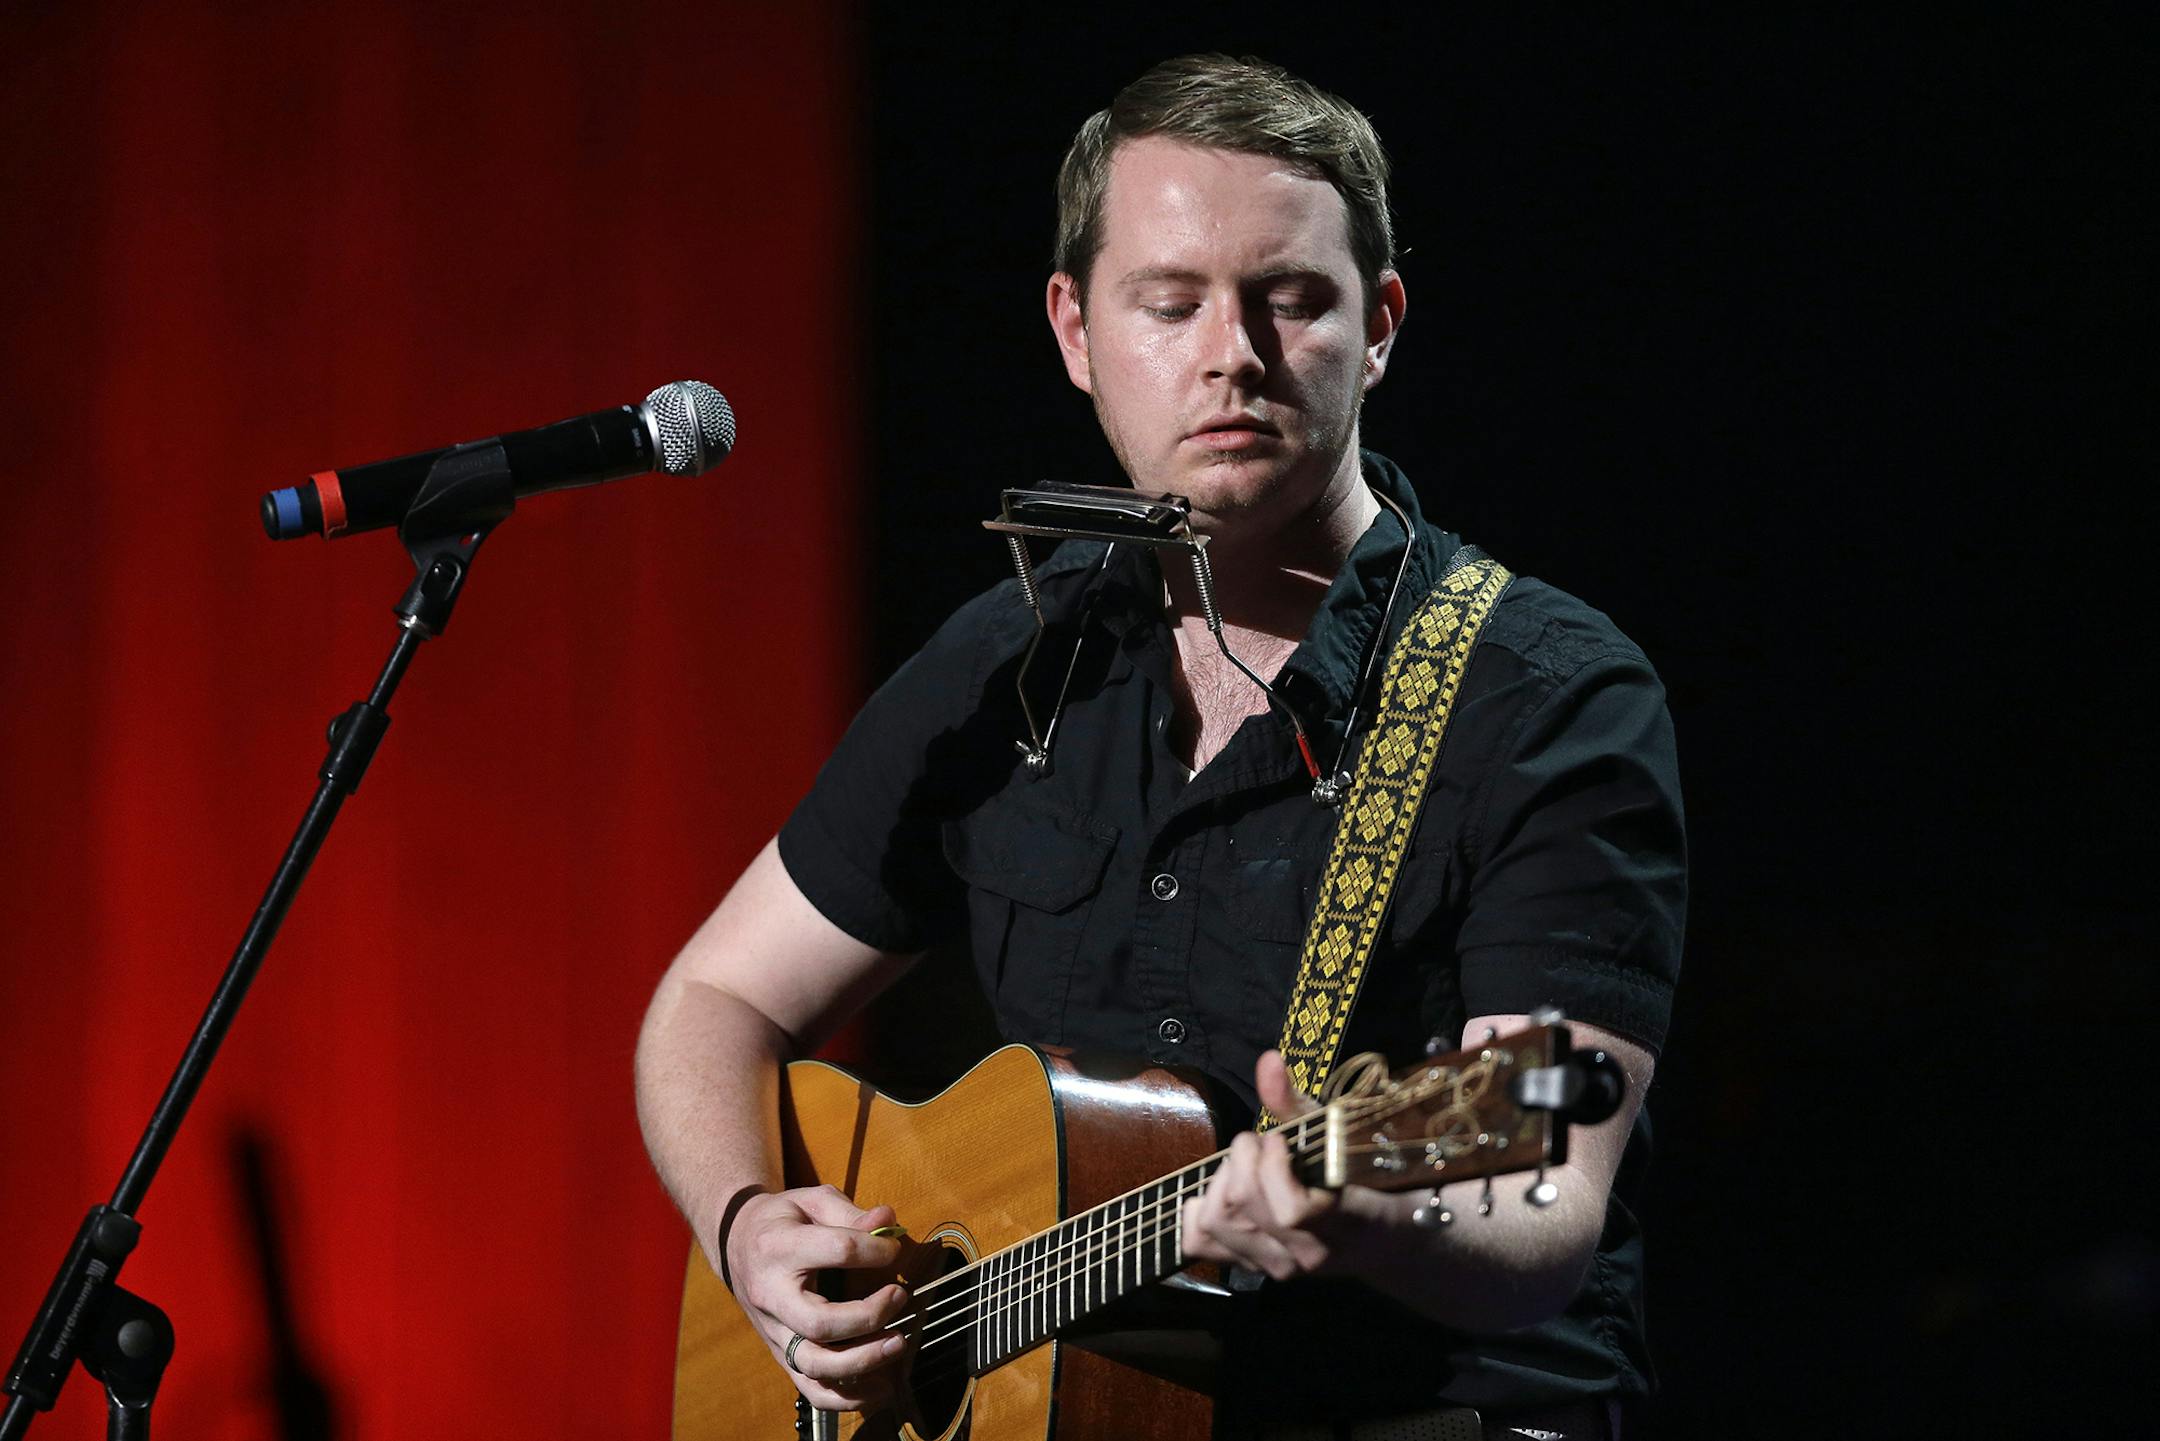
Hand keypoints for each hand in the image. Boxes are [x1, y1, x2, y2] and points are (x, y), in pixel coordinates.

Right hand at [723, 1183, 911, 1411]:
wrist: (737, 1244)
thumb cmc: (782, 1220)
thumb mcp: (811, 1201)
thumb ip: (850, 1212)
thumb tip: (888, 1221)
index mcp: (779, 1247)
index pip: (837, 1250)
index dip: (875, 1250)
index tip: (893, 1249)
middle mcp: (771, 1295)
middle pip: (821, 1322)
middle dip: (870, 1316)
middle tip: (900, 1296)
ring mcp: (774, 1331)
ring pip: (815, 1364)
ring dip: (863, 1361)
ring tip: (898, 1343)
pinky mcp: (781, 1354)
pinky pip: (811, 1390)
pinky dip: (847, 1398)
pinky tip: (881, 1386)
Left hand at [1179, 1050, 1356, 1280]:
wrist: (1381, 1241)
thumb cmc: (1364, 1181)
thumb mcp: (1340, 1141)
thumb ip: (1298, 1105)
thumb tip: (1268, 1061)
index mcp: (1337, 1223)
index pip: (1290, 1212)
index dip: (1273, 1165)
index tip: (1280, 1139)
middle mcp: (1302, 1255)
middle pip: (1238, 1206)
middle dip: (1240, 1159)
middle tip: (1258, 1145)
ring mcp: (1275, 1268)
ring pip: (1214, 1222)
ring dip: (1220, 1181)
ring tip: (1244, 1167)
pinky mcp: (1251, 1269)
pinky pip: (1198, 1242)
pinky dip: (1199, 1210)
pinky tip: (1221, 1191)